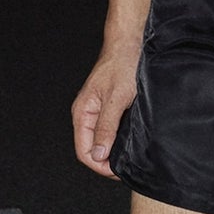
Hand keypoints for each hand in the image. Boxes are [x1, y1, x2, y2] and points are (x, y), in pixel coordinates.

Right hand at [71, 44, 140, 176]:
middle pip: (91, 149)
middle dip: (106, 162)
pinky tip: (130, 142)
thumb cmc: (123, 63)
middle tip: (127, 168)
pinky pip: (109, 130)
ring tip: (129, 158)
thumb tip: (98, 155)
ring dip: (112, 151)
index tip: (118, 172)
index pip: (84, 151)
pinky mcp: (109, 106)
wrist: (130, 41)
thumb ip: (106, 127)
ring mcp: (98, 110)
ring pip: (101, 140)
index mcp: (83, 112)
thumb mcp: (117, 98)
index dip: (99, 165)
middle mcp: (87, 113)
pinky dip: (117, 140)